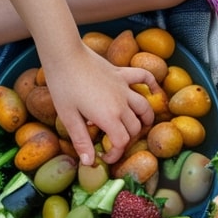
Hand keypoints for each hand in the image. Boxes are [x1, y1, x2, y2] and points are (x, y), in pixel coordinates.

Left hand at [43, 43, 155, 164]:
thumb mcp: (68, 117)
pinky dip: (152, 84)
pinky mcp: (122, 73)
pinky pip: (144, 77)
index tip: (105, 157)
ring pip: (145, 107)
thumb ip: (81, 140)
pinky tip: (154, 91)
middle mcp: (122, 104)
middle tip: (114, 143)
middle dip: (127, 140)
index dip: (116, 154)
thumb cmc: (63, 85)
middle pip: (134, 128)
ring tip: (139, 126)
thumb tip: (88, 162)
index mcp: (109, 117)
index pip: (122, 142)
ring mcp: (124, 87)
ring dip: (145, 119)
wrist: (65, 55)